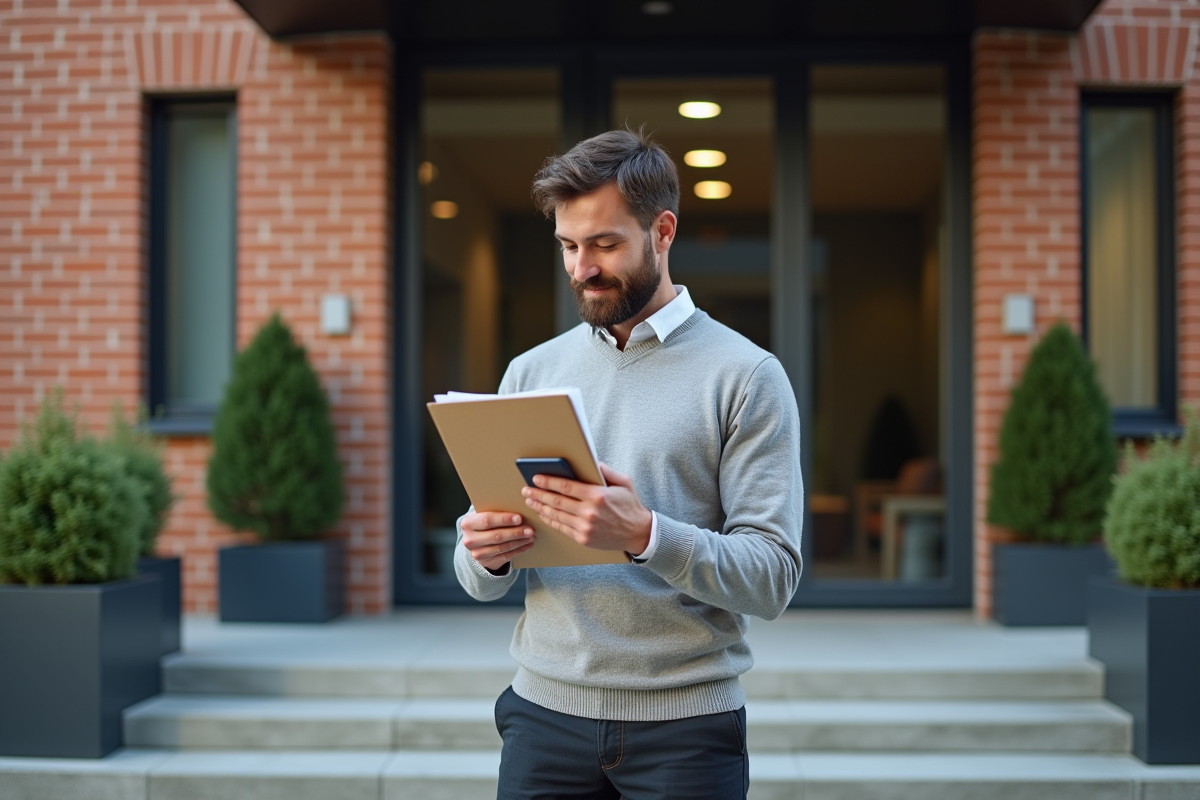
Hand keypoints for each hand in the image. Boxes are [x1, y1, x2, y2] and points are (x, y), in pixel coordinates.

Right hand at [460, 511, 535, 571]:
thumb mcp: (483, 515)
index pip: (487, 520)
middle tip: (530, 529)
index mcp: (468, 523)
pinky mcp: (486, 562)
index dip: (504, 519)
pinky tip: (528, 544)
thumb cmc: (484, 524)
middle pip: (496, 536)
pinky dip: (519, 550)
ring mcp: (477, 553)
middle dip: (515, 532)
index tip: (519, 518)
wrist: (476, 542)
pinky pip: (506, 556)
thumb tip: (519, 508)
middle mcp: (470, 540)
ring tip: (531, 536)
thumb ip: (495, 511)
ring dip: (520, 542)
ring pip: (502, 547)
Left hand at [521, 462, 651, 553]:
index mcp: (597, 495)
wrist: (638, 533)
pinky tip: (542, 514)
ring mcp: (585, 527)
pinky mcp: (583, 538)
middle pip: (556, 501)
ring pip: (556, 515)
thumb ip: (605, 470)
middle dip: (538, 494)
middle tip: (526, 490)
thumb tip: (590, 461)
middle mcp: (589, 512)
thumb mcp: (623, 482)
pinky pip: (561, 528)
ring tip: (530, 501)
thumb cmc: (630, 505)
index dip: (548, 481)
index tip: (536, 478)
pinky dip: (549, 520)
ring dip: (540, 507)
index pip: (566, 486)